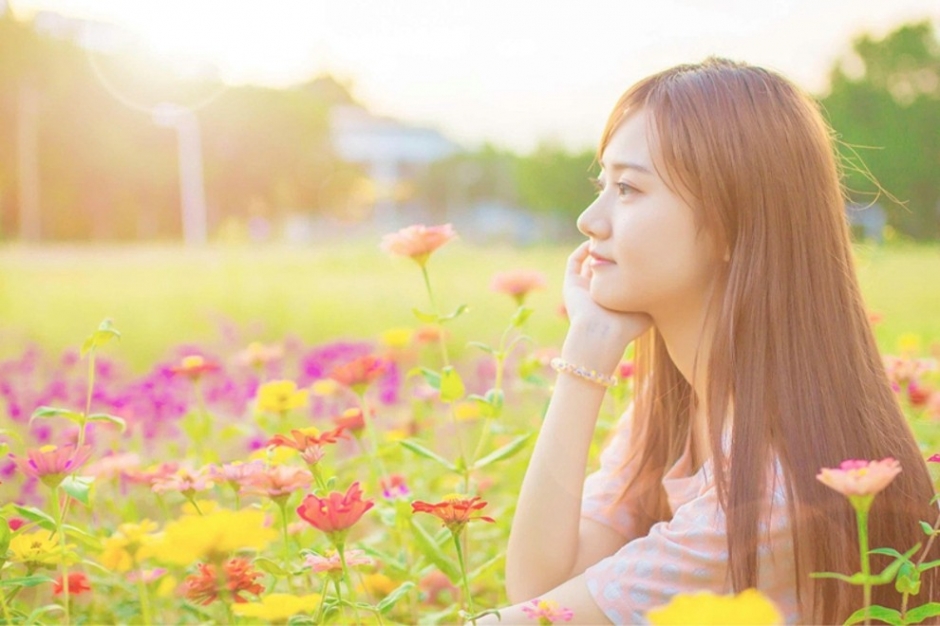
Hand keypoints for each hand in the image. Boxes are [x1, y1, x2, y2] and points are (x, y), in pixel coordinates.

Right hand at [561, 241, 652, 370]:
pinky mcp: (571, 285)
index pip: (618, 277)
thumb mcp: (647, 311)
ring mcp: (583, 289)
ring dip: (596, 249)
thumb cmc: (627, 325)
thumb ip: (654, 297)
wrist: (602, 334)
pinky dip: (582, 250)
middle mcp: (597, 294)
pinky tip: (594, 241)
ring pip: (588, 263)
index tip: (638, 249)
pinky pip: (574, 262)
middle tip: (623, 237)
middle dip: (612, 253)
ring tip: (608, 234)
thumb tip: (671, 284)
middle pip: (603, 267)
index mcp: (613, 300)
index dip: (627, 263)